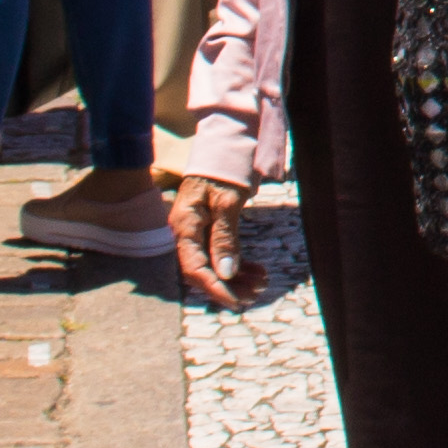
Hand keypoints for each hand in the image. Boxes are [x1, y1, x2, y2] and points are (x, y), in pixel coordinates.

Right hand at [161, 171, 259, 303]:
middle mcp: (186, 232)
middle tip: (257, 292)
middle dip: (229, 285)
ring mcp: (197, 231)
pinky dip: (238, 263)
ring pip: (213, 264)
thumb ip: (225, 238)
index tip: (237, 301)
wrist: (224, 145)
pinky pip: (220, 253)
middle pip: (203, 270)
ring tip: (261, 283)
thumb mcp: (228, 202)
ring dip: (236, 277)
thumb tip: (226, 273)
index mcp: (185, 225)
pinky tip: (256, 270)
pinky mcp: (209, 228)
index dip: (215, 288)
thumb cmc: (224, 169)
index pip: (195, 267)